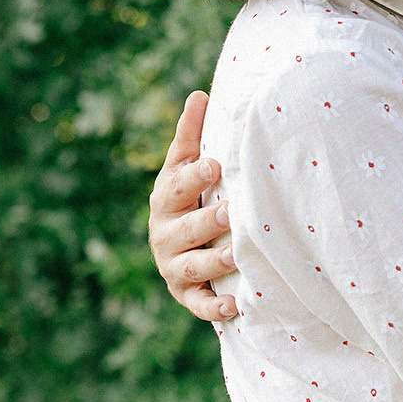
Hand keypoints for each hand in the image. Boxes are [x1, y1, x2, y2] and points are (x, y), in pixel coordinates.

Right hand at [147, 90, 239, 320]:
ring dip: (214, 262)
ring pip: (193, 267)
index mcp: (166, 198)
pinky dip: (215, 308)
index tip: (215, 164)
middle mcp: (165, 234)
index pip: (177, 186)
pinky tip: (237, 306)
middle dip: (209, 220)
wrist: (179, 248)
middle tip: (233, 211)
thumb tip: (199, 93)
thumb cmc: (190, 197)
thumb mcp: (186, 166)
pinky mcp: (186, 296)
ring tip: (237, 254)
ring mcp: (174, 267)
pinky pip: (199, 305)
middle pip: (187, 228)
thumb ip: (191, 136)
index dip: (194, 176)